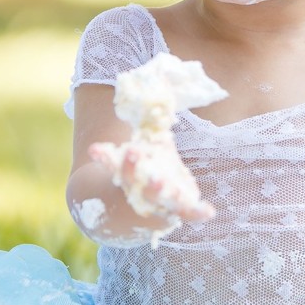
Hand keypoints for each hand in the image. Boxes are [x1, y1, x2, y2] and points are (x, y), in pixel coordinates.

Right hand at [89, 139, 214, 222]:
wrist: (144, 212)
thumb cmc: (147, 172)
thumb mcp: (147, 149)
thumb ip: (151, 128)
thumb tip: (157, 91)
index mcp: (128, 174)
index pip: (114, 165)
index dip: (104, 157)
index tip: (94, 149)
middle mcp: (139, 190)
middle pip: (132, 181)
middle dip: (131, 168)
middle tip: (132, 152)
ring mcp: (159, 203)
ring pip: (156, 198)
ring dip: (157, 190)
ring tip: (160, 182)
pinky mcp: (180, 209)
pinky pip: (188, 213)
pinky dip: (197, 212)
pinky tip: (209, 211)